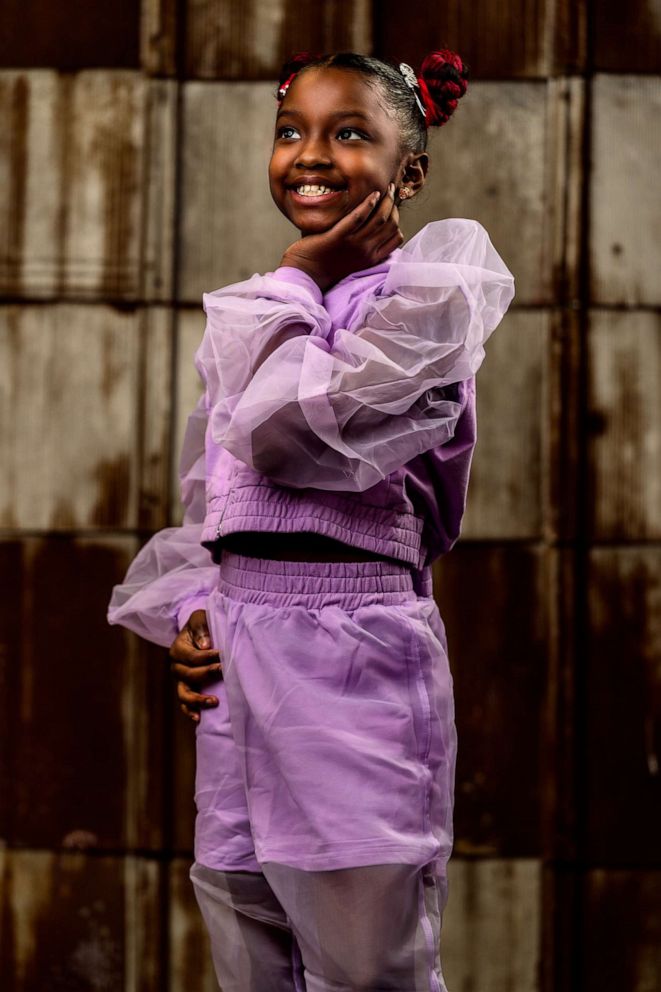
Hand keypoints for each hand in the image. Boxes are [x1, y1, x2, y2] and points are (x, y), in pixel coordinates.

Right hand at [168, 609, 220, 722]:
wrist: (200, 633)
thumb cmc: (203, 625)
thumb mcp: (201, 618)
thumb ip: (201, 627)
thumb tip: (205, 645)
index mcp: (177, 649)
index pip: (193, 657)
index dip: (209, 657)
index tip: (224, 654)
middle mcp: (176, 666)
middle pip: (189, 675)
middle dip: (208, 674)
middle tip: (224, 670)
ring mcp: (181, 680)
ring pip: (184, 693)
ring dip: (198, 699)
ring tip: (215, 701)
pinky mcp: (187, 689)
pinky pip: (184, 704)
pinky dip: (190, 711)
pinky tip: (199, 718)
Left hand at [280, 182, 402, 291]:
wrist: (306, 275)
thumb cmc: (326, 266)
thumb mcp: (353, 261)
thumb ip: (364, 248)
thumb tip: (372, 231)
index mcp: (371, 259)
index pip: (396, 238)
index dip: (397, 220)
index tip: (392, 208)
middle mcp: (366, 252)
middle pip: (390, 225)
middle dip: (394, 205)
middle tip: (391, 191)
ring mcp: (353, 244)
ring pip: (379, 219)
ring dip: (386, 200)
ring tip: (386, 189)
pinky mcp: (338, 237)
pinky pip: (358, 217)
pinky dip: (368, 204)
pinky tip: (372, 194)